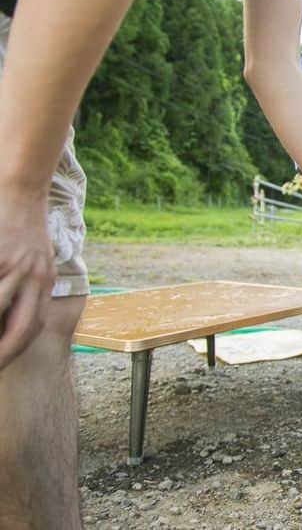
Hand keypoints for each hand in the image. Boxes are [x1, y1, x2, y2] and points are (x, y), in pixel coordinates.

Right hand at [0, 196, 57, 368]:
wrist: (22, 190)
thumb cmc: (24, 226)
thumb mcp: (37, 259)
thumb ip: (30, 284)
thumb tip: (12, 312)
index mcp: (44, 281)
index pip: (32, 325)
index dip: (15, 348)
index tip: (2, 364)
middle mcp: (34, 277)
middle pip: (19, 324)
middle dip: (4, 350)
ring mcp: (15, 265)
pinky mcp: (0, 254)